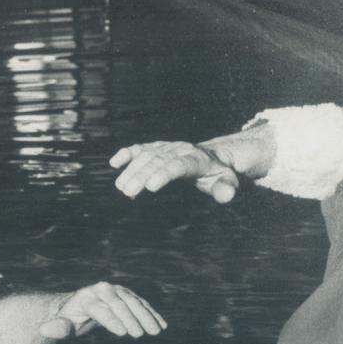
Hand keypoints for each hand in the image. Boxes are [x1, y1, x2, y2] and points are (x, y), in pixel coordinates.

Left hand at [39, 282, 165, 340]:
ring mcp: (117, 291)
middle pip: (120, 303)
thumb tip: (44, 329)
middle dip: (132, 319)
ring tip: (157, 331)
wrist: (78, 307)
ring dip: (147, 316)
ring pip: (134, 302)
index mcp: (87, 297)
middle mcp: (103, 290)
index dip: (112, 320)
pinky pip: (141, 304)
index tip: (124, 334)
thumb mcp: (62, 326)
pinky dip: (152, 313)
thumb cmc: (69, 320)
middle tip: (142, 335)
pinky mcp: (126, 296)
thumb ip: (57, 328)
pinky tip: (162, 325)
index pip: (101, 308)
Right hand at [110, 141, 240, 202]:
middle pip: (158, 161)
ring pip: (147, 155)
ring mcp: (167, 148)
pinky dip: (127, 153)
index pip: (178, 166)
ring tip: (121, 187)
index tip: (151, 186)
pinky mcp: (157, 148)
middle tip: (128, 192)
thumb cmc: (219, 175)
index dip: (164, 174)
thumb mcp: (227, 183)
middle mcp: (179, 150)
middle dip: (141, 175)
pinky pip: (141, 148)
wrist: (212, 157)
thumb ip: (226, 189)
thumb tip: (227, 196)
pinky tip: (114, 163)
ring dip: (131, 169)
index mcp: (196, 160)